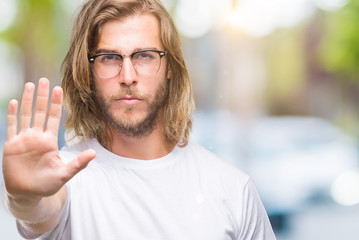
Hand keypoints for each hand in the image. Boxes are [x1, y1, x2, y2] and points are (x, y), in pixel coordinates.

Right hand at [2, 78, 95, 200]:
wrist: (28, 194)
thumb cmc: (48, 184)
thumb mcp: (64, 174)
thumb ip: (78, 164)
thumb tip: (94, 153)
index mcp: (50, 141)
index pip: (54, 118)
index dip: (56, 104)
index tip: (59, 89)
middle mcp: (37, 137)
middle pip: (39, 112)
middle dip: (42, 96)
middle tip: (44, 80)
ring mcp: (24, 139)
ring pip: (25, 115)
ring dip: (27, 100)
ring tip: (30, 85)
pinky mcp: (11, 145)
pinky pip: (12, 126)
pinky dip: (13, 114)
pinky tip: (14, 102)